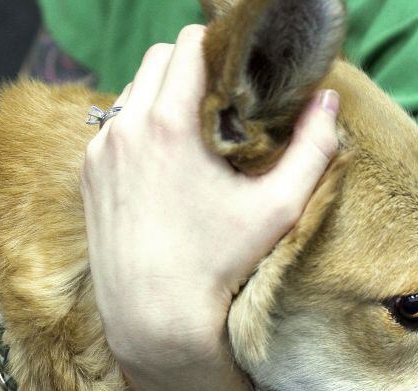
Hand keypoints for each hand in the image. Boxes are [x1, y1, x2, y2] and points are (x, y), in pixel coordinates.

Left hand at [81, 24, 338, 375]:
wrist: (153, 318)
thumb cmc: (217, 266)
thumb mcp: (276, 208)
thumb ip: (312, 148)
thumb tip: (329, 101)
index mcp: (167, 123)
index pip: (188, 45)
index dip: (219, 49)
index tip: (240, 72)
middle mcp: (125, 128)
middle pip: (156, 59)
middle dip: (190, 68)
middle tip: (222, 100)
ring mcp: (99, 152)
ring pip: (131, 92)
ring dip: (161, 96)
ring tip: (194, 131)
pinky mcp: (88, 176)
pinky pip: (112, 128)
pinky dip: (137, 128)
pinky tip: (164, 162)